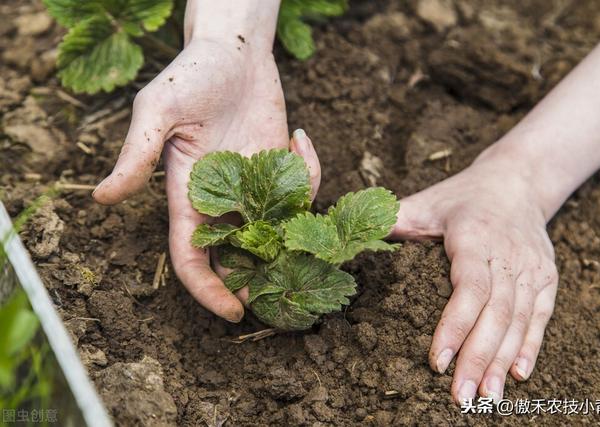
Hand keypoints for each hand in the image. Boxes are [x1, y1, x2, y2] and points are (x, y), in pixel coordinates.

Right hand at [92, 36, 319, 321]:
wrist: (233, 51)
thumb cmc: (191, 75)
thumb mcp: (158, 111)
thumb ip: (136, 155)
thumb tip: (101, 197)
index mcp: (187, 196)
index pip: (192, 256)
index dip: (208, 289)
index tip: (233, 312)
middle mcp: (221, 199)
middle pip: (237, 256)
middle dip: (259, 279)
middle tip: (288, 295)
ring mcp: (255, 186)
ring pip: (274, 232)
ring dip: (293, 240)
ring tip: (312, 237)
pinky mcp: (282, 168)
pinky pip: (302, 190)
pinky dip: (310, 174)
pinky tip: (301, 139)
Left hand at [390, 149, 557, 403]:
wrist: (517, 181)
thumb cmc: (461, 197)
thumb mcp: (425, 202)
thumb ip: (392, 221)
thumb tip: (349, 242)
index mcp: (474, 237)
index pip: (468, 287)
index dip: (455, 325)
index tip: (438, 361)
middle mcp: (507, 254)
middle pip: (495, 312)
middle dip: (478, 358)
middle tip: (460, 397)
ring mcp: (531, 267)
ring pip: (519, 319)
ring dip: (502, 361)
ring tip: (486, 397)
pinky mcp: (546, 277)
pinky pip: (540, 316)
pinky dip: (529, 346)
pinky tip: (517, 375)